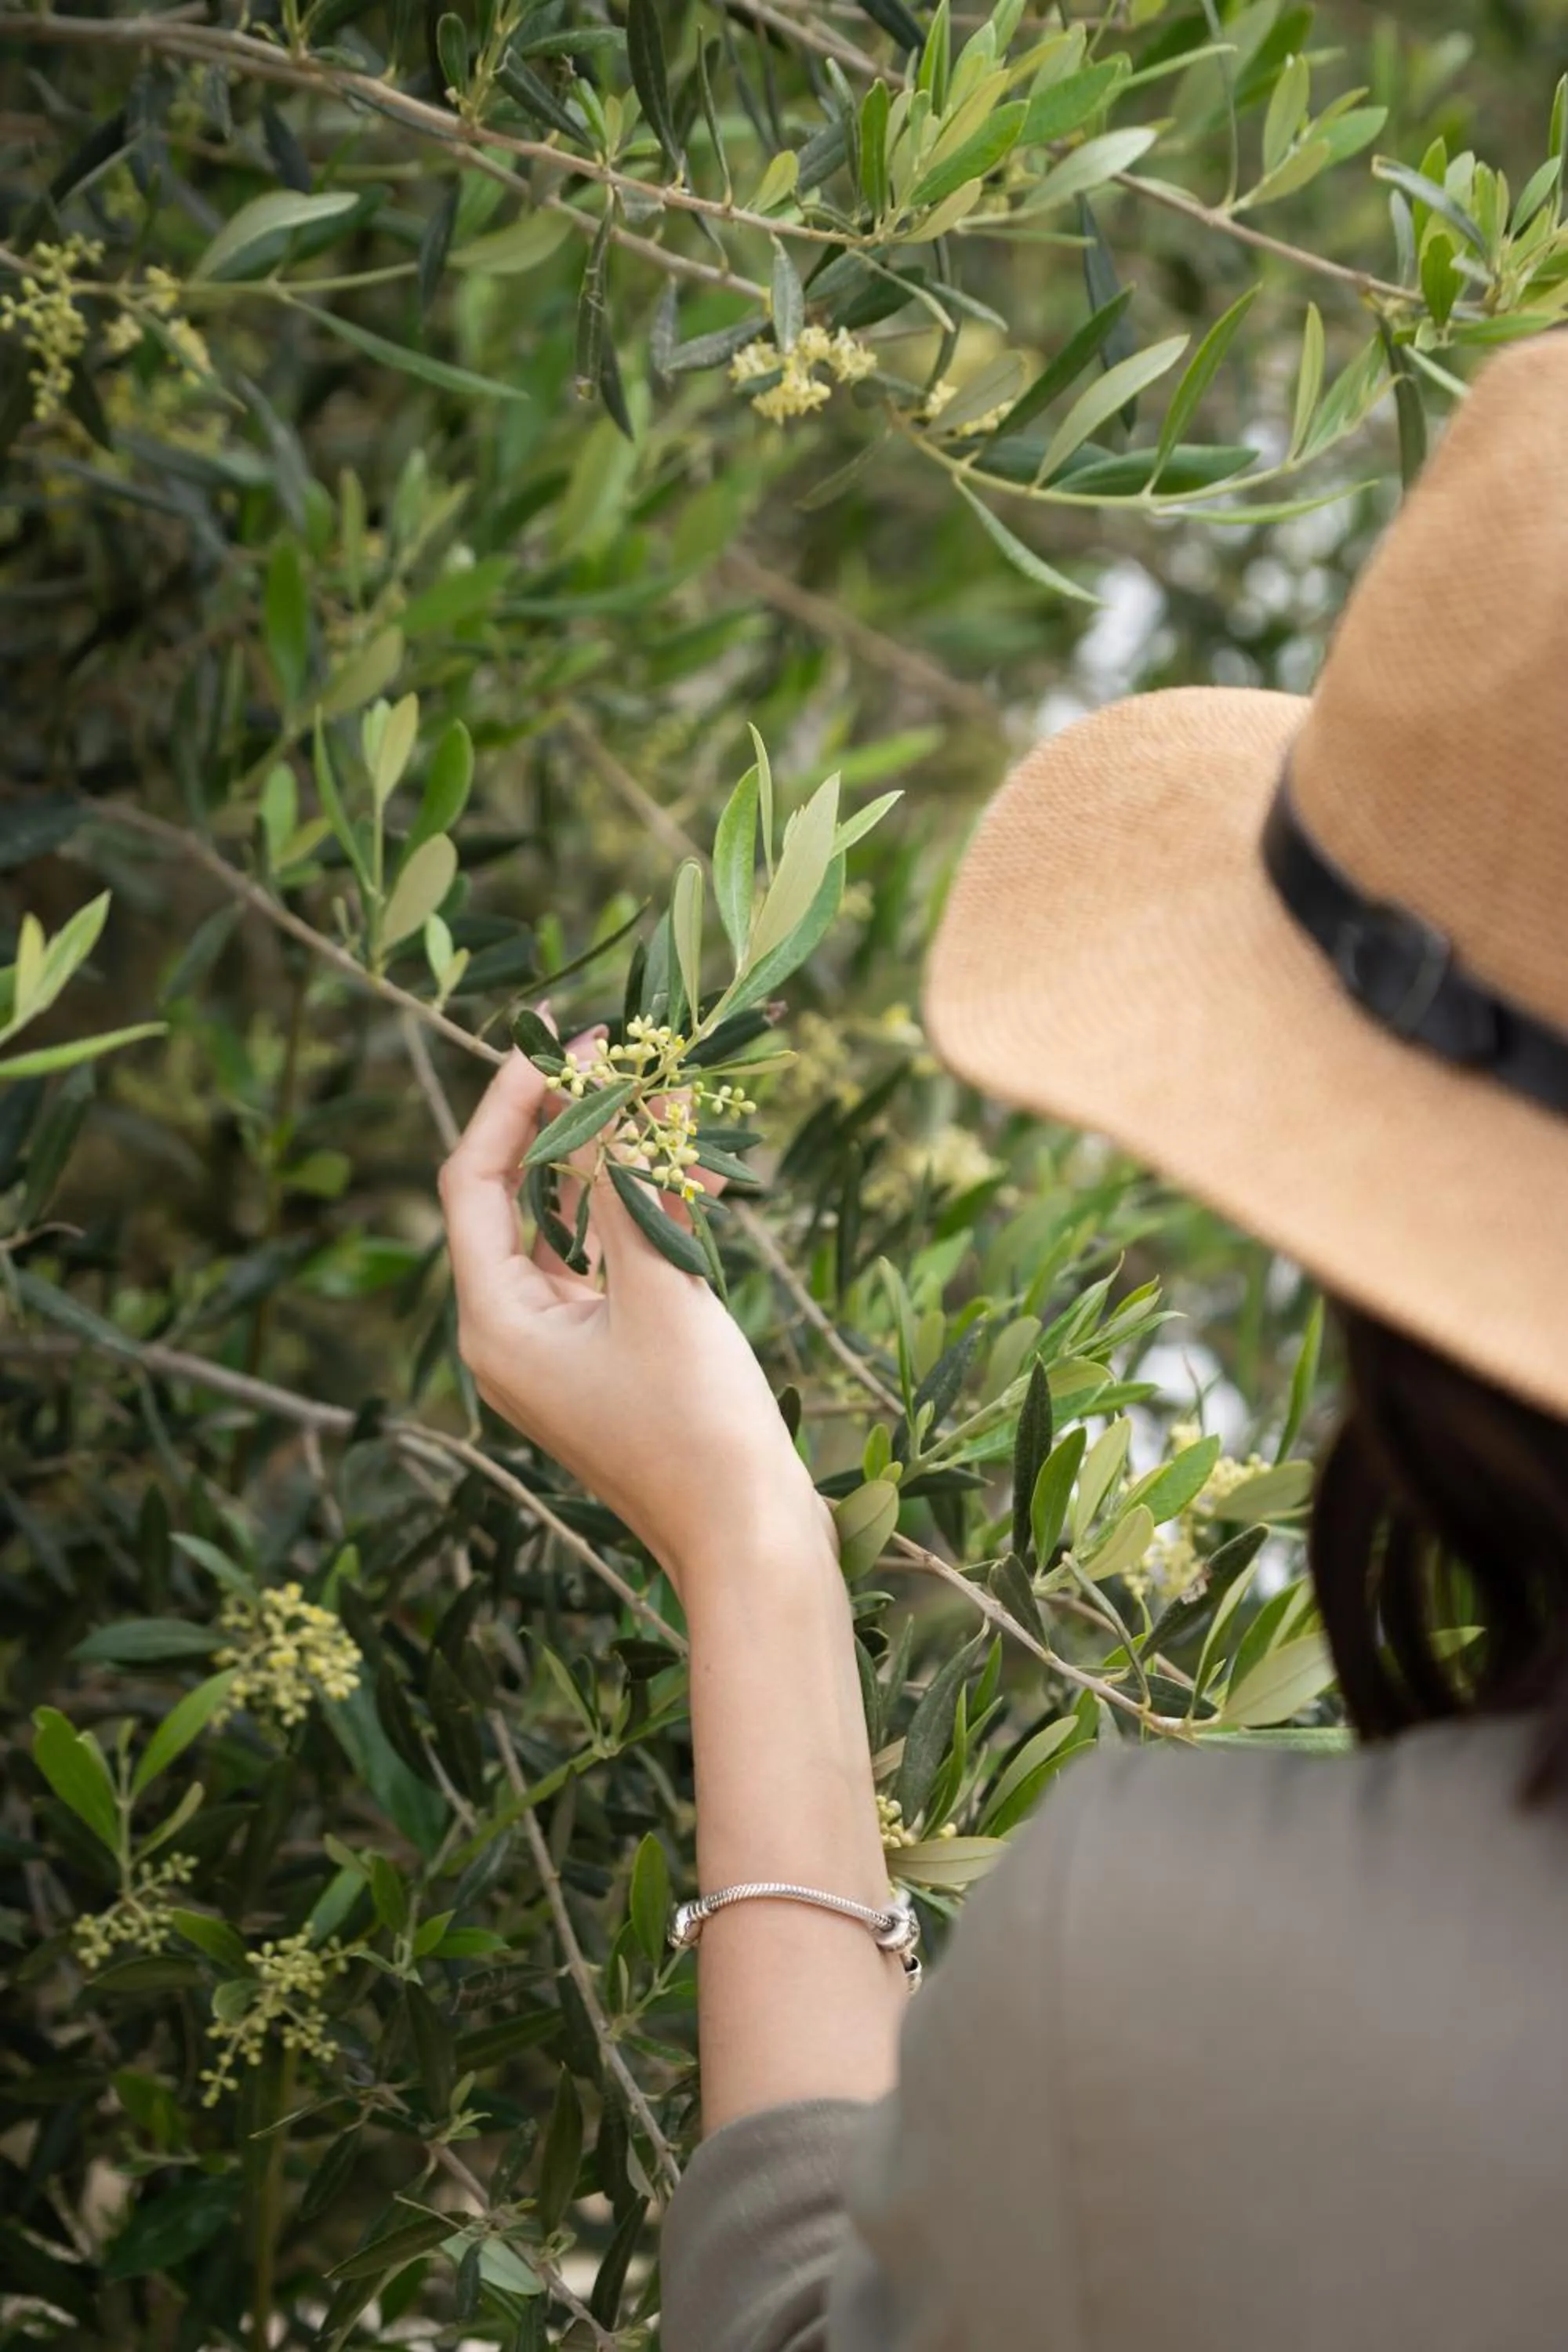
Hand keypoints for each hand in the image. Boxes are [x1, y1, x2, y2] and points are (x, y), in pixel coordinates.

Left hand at [438, 1042, 834, 1592]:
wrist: (750, 1541)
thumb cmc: (698, 1427)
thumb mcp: (658, 1290)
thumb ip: (624, 1185)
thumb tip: (606, 1091)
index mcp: (495, 1321)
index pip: (474, 1178)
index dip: (513, 1098)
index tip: (561, 1035)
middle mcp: (511, 1332)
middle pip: (520, 1194)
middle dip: (574, 1120)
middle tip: (620, 1050)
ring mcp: (560, 1348)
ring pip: (578, 1225)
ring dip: (624, 1162)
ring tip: (675, 1097)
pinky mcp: (611, 1358)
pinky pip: (616, 1264)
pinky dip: (651, 1215)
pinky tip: (705, 1170)